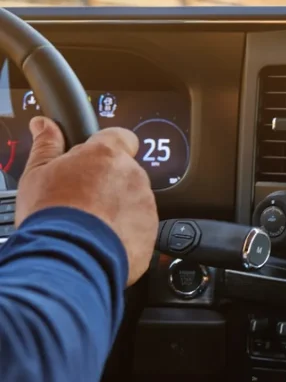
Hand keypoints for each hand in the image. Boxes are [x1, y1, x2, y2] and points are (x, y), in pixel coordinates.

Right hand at [16, 117, 157, 285]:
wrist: (72, 255)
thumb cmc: (53, 214)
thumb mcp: (38, 173)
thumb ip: (47, 145)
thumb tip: (45, 125)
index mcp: (106, 154)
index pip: (121, 136)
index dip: (109, 146)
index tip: (95, 158)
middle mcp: (132, 174)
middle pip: (125, 172)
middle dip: (109, 182)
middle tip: (83, 200)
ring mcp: (145, 202)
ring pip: (134, 198)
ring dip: (118, 207)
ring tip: (91, 224)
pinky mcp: (151, 228)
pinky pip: (140, 224)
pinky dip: (126, 230)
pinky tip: (104, 239)